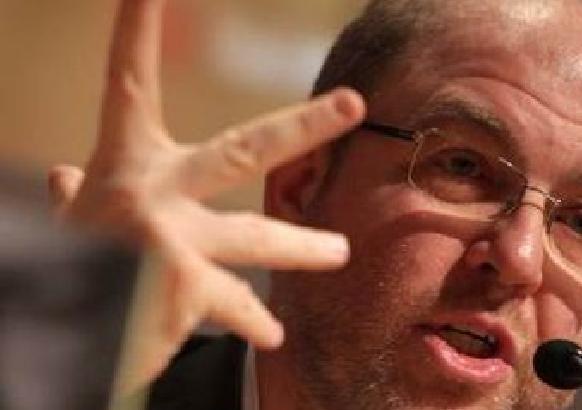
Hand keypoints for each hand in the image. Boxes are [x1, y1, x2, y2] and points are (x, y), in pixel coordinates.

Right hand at [47, 0, 364, 393]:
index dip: (134, 30)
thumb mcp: (72, 223)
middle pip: (240, 148)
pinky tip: (273, 335)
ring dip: (302, 247)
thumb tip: (61, 176)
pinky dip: (252, 324)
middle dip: (302, 125)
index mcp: (123, 164)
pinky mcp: (183, 292)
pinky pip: (234, 306)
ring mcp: (172, 241)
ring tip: (340, 251)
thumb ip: (78, 197)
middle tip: (354, 104)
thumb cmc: (65, 265)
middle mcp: (153, 193)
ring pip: (255, 238)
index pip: (126, 83)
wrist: (49, 334)